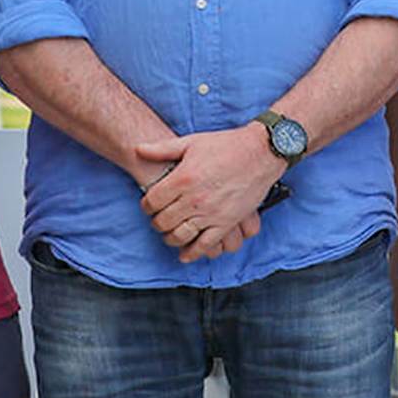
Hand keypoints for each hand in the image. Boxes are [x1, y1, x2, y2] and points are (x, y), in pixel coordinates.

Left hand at [137, 127, 281, 262]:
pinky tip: (185, 254)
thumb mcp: (191, 142)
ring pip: (180, 235)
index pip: (152, 201)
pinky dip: (192, 253)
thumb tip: (138, 149)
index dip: (146, 205)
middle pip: (163, 221)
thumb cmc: (226, 145)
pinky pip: (205, 245)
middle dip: (157, 222)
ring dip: (170, 238)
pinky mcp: (226, 223)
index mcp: (182, 178)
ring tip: (169, 234)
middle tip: (158, 219)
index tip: (149, 205)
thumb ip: (162, 149)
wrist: (259, 153)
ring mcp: (210, 213)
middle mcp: (194, 199)